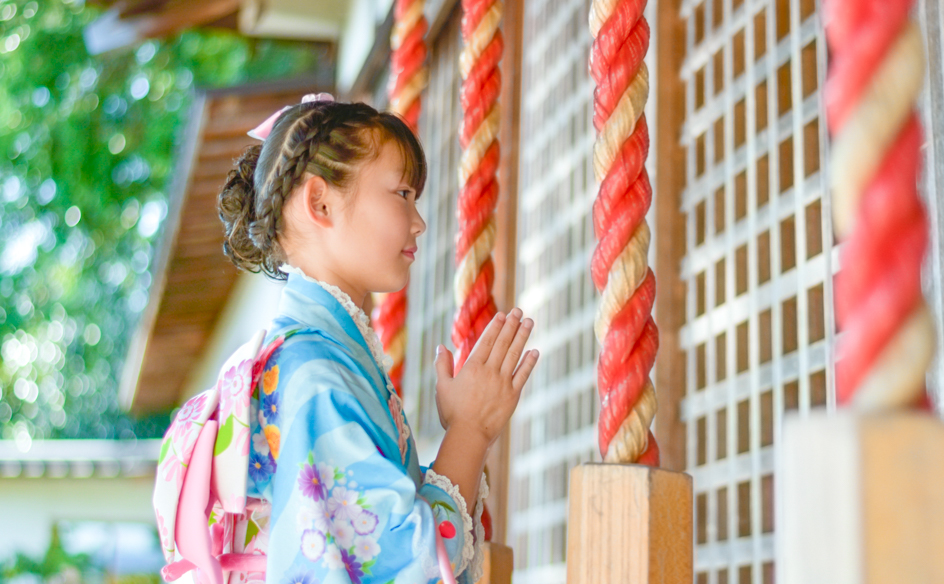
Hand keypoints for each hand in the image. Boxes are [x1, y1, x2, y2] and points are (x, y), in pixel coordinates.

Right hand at [434, 308, 539, 446]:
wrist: (469, 435)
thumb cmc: (452, 413)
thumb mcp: (442, 387)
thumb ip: (442, 365)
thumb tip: (441, 347)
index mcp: (472, 367)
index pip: (487, 341)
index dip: (496, 326)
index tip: (503, 314)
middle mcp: (490, 371)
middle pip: (503, 343)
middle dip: (512, 325)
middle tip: (519, 311)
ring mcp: (503, 383)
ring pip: (515, 355)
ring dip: (523, 337)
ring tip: (529, 322)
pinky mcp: (513, 395)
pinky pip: (523, 375)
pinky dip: (530, 362)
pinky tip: (535, 351)